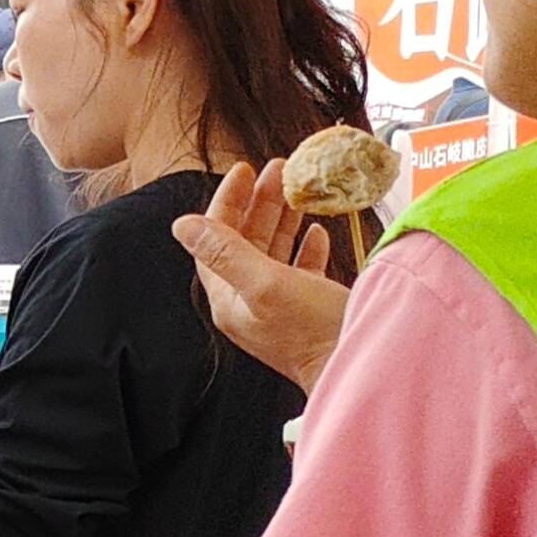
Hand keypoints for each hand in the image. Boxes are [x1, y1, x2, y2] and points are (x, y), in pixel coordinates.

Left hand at [176, 165, 353, 389]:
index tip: (244, 170)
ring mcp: (279, 306)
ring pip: (274, 251)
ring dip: (283, 217)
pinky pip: (301, 270)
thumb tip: (182, 225)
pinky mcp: (308, 309)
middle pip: (246, 241)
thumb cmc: (313, 331)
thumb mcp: (266, 284)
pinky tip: (318, 232)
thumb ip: (225, 252)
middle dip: (260, 202)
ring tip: (298, 187)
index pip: (216, 239)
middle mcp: (249, 302)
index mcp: (230, 298)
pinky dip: (307, 247)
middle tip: (278, 168)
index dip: (227, 202)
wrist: (355, 368)